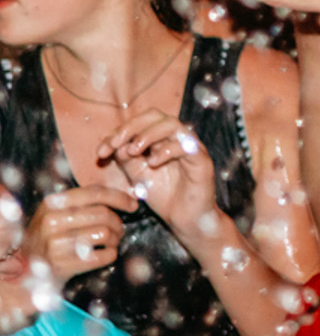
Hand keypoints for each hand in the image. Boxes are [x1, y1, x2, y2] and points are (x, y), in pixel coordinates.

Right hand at [22, 184, 137, 281]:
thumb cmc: (50, 237)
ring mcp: (55, 244)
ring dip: (115, 239)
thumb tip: (125, 197)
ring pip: (105, 234)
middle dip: (118, 222)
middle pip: (103, 214)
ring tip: (110, 242)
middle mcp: (51, 222)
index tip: (134, 205)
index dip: (120, 198)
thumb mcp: (57, 213)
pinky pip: (103, 256)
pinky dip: (110, 254)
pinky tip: (105, 254)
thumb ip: (84, 201)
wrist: (27, 270)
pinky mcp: (63, 265)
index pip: (95, 193)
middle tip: (119, 229)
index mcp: (52, 203)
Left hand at [101, 109, 220, 245]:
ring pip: (172, 125)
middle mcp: (176, 139)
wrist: (185, 220)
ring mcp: (190, 147)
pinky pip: (186, 145)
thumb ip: (127, 160)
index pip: (140, 123)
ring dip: (148, 134)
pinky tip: (153, 163)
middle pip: (155, 115)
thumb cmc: (165, 196)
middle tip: (115, 143)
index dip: (118, 133)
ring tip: (133, 151)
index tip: (101, 152)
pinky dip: (167, 150)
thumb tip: (115, 145)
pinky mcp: (202, 160)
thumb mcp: (138, 176)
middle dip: (131, 127)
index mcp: (161, 140)